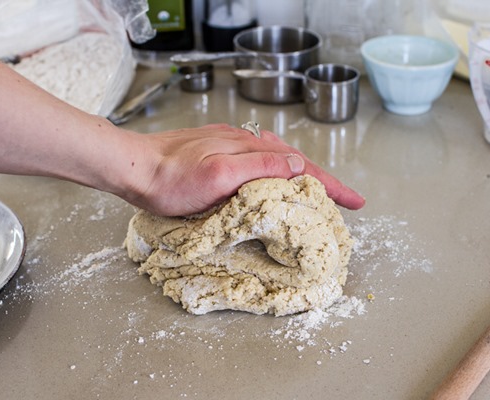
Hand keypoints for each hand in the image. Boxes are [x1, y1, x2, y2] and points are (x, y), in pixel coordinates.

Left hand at [119, 123, 365, 215]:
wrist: (134, 168)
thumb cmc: (171, 179)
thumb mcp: (219, 175)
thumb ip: (260, 167)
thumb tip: (299, 165)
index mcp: (251, 149)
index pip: (302, 166)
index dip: (331, 184)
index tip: (355, 201)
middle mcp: (246, 144)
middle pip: (296, 160)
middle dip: (323, 180)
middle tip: (345, 199)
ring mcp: (233, 146)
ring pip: (279, 160)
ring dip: (303, 175)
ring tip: (318, 191)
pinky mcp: (219, 152)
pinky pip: (260, 160)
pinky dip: (278, 172)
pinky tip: (276, 179)